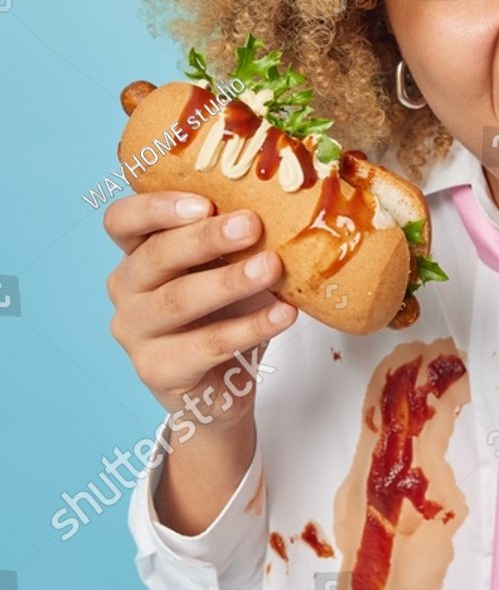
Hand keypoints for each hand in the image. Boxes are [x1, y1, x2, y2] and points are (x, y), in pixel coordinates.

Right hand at [104, 191, 298, 433]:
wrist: (222, 386)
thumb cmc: (224, 312)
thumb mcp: (226, 268)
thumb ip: (236, 240)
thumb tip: (284, 210)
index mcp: (137, 253)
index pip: (122, 220)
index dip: (157, 207)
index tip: (204, 203)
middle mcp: (127, 288)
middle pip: (156, 255)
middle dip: (206, 237)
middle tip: (251, 225)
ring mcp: (135, 332)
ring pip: (179, 299)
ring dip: (230, 281)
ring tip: (272, 267)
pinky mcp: (158, 370)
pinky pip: (208, 344)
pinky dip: (251, 327)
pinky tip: (284, 314)